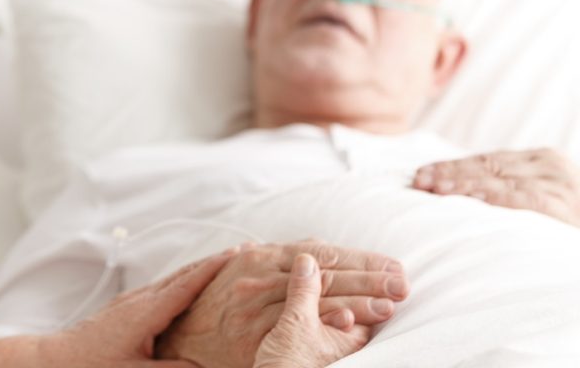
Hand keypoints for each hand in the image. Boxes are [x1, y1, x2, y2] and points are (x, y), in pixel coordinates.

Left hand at [41, 248, 235, 366]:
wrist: (52, 360)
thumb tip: (206, 364)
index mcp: (146, 312)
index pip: (187, 284)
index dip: (214, 268)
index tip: (238, 254)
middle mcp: (140, 299)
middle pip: (183, 273)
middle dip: (214, 261)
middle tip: (243, 251)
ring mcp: (131, 301)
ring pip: (172, 279)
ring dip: (200, 269)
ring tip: (227, 264)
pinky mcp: (125, 308)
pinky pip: (162, 288)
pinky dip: (183, 282)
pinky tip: (192, 288)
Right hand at [155, 240, 407, 367]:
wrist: (177, 330)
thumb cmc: (212, 300)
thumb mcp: (239, 269)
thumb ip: (274, 258)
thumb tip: (305, 247)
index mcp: (262, 257)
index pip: (322, 254)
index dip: (360, 260)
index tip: (392, 266)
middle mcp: (260, 275)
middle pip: (326, 274)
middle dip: (368, 279)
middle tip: (403, 284)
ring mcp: (256, 304)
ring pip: (315, 299)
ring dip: (357, 301)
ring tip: (389, 305)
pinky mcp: (254, 332)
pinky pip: (295, 325)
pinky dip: (324, 322)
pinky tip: (350, 323)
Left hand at [412, 148, 579, 226]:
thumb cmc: (570, 223)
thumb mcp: (543, 198)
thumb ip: (512, 190)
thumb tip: (465, 192)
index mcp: (541, 160)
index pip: (486, 160)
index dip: (451, 167)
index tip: (420, 175)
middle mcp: (549, 165)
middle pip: (487, 166)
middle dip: (448, 174)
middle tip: (417, 182)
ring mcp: (559, 184)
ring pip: (499, 179)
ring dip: (462, 184)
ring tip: (432, 189)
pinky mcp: (564, 205)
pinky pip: (522, 199)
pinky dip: (494, 197)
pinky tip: (470, 200)